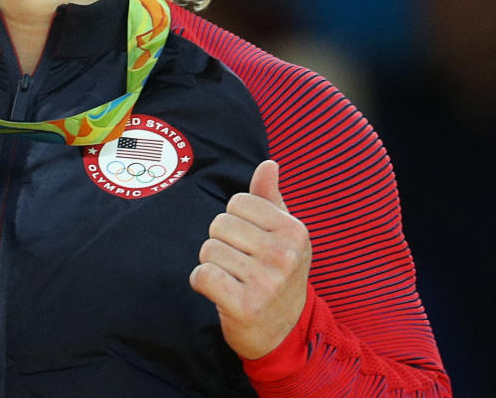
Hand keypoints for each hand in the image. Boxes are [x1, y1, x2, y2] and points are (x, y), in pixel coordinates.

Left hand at [189, 159, 310, 359]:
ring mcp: (266, 281)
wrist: (285, 332)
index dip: (235, 221)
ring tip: (233, 279)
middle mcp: (284, 255)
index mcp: (294, 231)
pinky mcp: (245, 305)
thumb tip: (269, 163)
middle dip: (221, 242)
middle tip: (239, 264)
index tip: (250, 243)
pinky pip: (202, 275)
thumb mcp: (283, 236)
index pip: (238, 202)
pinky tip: (220, 292)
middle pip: (220, 224)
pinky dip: (202, 283)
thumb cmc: (278, 274)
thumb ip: (270, 199)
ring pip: (208, 250)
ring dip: (212, 264)